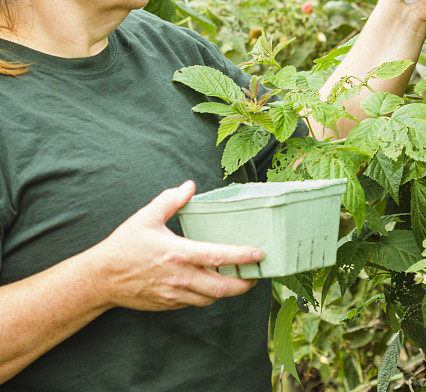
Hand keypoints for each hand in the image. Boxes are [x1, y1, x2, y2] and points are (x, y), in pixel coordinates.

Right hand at [91, 180, 263, 310]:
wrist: (102, 277)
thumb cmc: (125, 245)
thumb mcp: (147, 216)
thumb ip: (171, 200)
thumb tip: (190, 186)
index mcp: (178, 253)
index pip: (217, 256)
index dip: (241, 256)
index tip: (258, 254)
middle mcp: (179, 277)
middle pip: (221, 288)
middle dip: (243, 284)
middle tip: (255, 275)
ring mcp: (174, 295)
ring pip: (209, 299)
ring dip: (226, 291)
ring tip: (237, 279)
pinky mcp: (167, 304)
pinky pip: (194, 303)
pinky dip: (206, 295)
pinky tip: (209, 284)